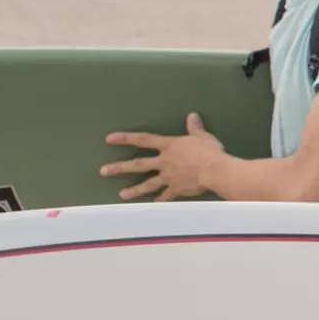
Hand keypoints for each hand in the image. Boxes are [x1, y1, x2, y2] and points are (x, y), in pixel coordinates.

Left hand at [101, 113, 226, 201]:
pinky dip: (160, 199)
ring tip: (122, 194)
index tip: (109, 139)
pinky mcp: (176, 189)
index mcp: (169, 146)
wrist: (215, 170)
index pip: (143, 140)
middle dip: (120, 168)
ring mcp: (168, 177)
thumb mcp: (203, 137)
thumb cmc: (209, 151)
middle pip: (138, 164)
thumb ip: (195, 128)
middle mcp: (164, 161)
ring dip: (134, 189)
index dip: (126, 138)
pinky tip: (154, 203)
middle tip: (103, 171)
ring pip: (148, 184)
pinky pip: (166, 196)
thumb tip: (192, 116)